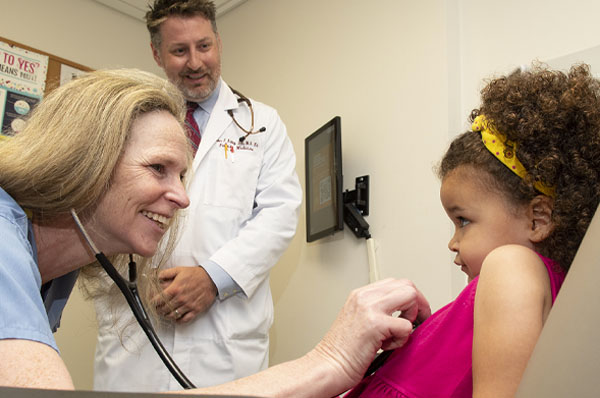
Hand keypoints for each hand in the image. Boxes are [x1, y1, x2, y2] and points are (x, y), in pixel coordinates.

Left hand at [152, 266, 217, 323]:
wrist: (212, 278)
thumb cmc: (195, 274)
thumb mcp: (179, 270)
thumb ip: (166, 273)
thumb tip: (156, 276)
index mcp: (175, 288)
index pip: (158, 300)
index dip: (152, 302)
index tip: (152, 302)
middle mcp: (180, 298)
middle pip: (164, 309)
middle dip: (158, 309)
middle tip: (157, 308)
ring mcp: (188, 305)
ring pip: (172, 316)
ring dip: (166, 315)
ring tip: (165, 313)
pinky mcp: (195, 310)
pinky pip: (184, 320)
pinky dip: (178, 320)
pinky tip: (176, 317)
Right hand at [310, 278, 430, 391]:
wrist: (327, 367)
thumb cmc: (342, 351)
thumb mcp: (358, 319)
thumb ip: (377, 310)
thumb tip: (405, 311)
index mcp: (360, 294)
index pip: (396, 283)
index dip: (410, 298)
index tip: (413, 314)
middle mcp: (364, 296)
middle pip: (407, 285)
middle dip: (419, 305)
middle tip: (416, 323)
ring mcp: (369, 308)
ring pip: (410, 296)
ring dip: (412, 317)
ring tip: (397, 334)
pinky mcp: (375, 324)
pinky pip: (406, 326)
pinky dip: (402, 339)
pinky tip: (386, 346)